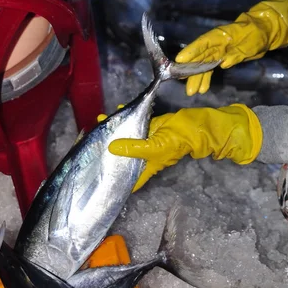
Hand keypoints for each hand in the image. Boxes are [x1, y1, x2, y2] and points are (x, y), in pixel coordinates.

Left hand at [109, 104, 262, 190]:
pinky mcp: (151, 126)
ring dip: (114, 129)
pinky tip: (117, 110)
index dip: (110, 178)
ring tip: (99, 121)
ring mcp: (146, 140)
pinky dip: (126, 116)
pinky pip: (135, 122)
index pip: (124, 178)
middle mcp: (143, 155)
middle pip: (121, 154)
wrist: (198, 127)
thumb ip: (134, 147)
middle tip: (90, 138)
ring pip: (126, 137)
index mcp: (144, 166)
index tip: (94, 172)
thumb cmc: (179, 141)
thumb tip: (111, 148)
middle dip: (107, 148)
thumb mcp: (156, 147)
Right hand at [175, 0, 287, 94]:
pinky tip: (202, 88)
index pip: (204, 42)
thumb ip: (238, 53)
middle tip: (184, 83)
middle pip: (201, 56)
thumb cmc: (258, 34)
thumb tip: (224, 63)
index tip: (179, 61)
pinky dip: (206, 77)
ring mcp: (218, 50)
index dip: (191, 51)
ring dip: (197, 77)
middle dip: (191, 70)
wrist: (265, 32)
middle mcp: (217, 43)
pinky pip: (211, 68)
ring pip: (204, 64)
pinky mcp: (222, 57)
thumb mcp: (253, 42)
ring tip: (192, 92)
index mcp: (222, 35)